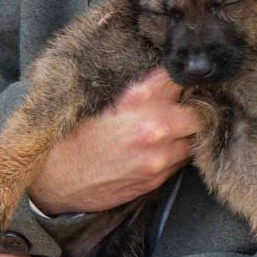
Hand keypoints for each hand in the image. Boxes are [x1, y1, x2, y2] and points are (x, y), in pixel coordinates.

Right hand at [27, 67, 201, 214]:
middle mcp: (155, 132)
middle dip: (193, 109)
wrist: (58, 178)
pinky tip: (160, 147)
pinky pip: (179, 163)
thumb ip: (146, 89)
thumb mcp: (111, 102)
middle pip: (198, 115)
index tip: (187, 79)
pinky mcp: (155, 182)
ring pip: (193, 141)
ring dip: (187, 134)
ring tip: (172, 128)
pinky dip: (175, 153)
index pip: (181, 83)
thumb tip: (173, 75)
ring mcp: (158, 160)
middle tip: (183, 105)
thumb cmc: (79, 135)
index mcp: (142, 104)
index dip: (186, 80)